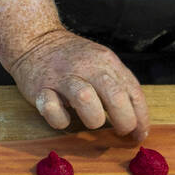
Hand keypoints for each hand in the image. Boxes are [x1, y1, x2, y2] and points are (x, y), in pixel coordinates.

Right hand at [8, 28, 149, 139]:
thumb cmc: (72, 58)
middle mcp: (86, 67)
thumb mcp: (99, 62)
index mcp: (105, 61)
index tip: (139, 134)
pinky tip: (63, 116)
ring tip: (91, 121)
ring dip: (93, 119)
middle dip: (124, 121)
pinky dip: (60, 120)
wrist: (34, 40)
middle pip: (115, 96)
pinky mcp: (40, 89)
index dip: (140, 117)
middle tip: (121, 132)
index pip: (132, 91)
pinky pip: (52, 110)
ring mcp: (62, 77)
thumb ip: (117, 84)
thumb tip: (136, 120)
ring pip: (86, 100)